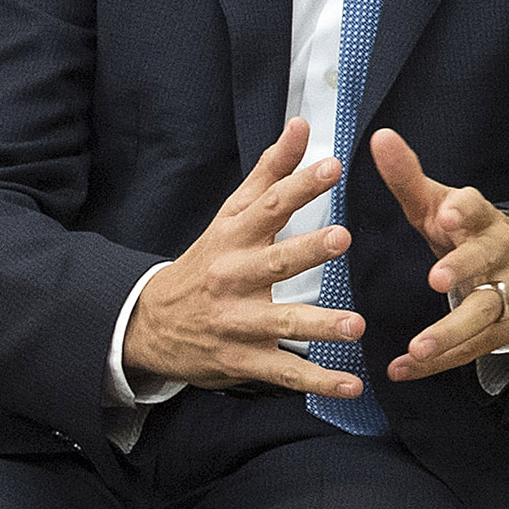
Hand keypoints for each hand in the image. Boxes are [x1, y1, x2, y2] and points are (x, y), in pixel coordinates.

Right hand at [122, 118, 368, 399]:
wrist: (151, 323)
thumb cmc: (208, 260)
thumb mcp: (232, 215)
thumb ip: (270, 171)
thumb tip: (301, 124)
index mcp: (235, 237)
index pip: (270, 207)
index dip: (300, 186)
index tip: (333, 167)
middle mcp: (235, 278)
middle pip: (273, 262)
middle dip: (307, 251)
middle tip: (343, 238)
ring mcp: (238, 322)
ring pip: (280, 323)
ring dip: (319, 326)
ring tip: (357, 326)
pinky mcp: (243, 360)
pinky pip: (284, 372)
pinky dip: (318, 382)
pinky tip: (352, 385)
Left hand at [369, 128, 508, 380]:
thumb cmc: (463, 232)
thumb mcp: (436, 204)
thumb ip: (407, 177)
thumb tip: (380, 137)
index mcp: (485, 220)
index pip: (481, 210)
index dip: (466, 211)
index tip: (447, 213)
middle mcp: (506, 255)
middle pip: (490, 262)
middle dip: (465, 269)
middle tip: (436, 278)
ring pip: (487, 313)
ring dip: (452, 332)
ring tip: (417, 348)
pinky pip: (475, 348)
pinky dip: (440, 361)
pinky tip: (405, 368)